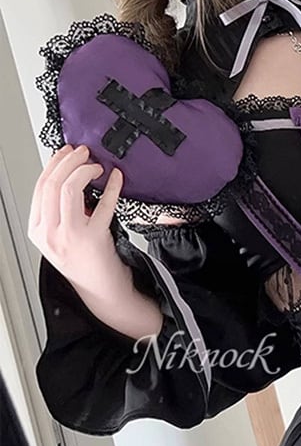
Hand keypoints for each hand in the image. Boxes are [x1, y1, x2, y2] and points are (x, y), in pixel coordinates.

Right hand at [28, 145, 129, 297]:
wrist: (104, 293)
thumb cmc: (87, 266)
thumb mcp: (61, 239)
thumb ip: (59, 214)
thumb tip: (70, 179)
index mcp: (38, 230)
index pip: (40, 187)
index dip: (54, 164)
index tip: (66, 153)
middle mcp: (49, 233)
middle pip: (53, 184)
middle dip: (69, 161)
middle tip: (83, 152)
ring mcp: (70, 235)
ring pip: (70, 189)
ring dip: (84, 170)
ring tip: (96, 165)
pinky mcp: (94, 238)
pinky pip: (103, 204)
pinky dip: (112, 187)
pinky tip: (117, 178)